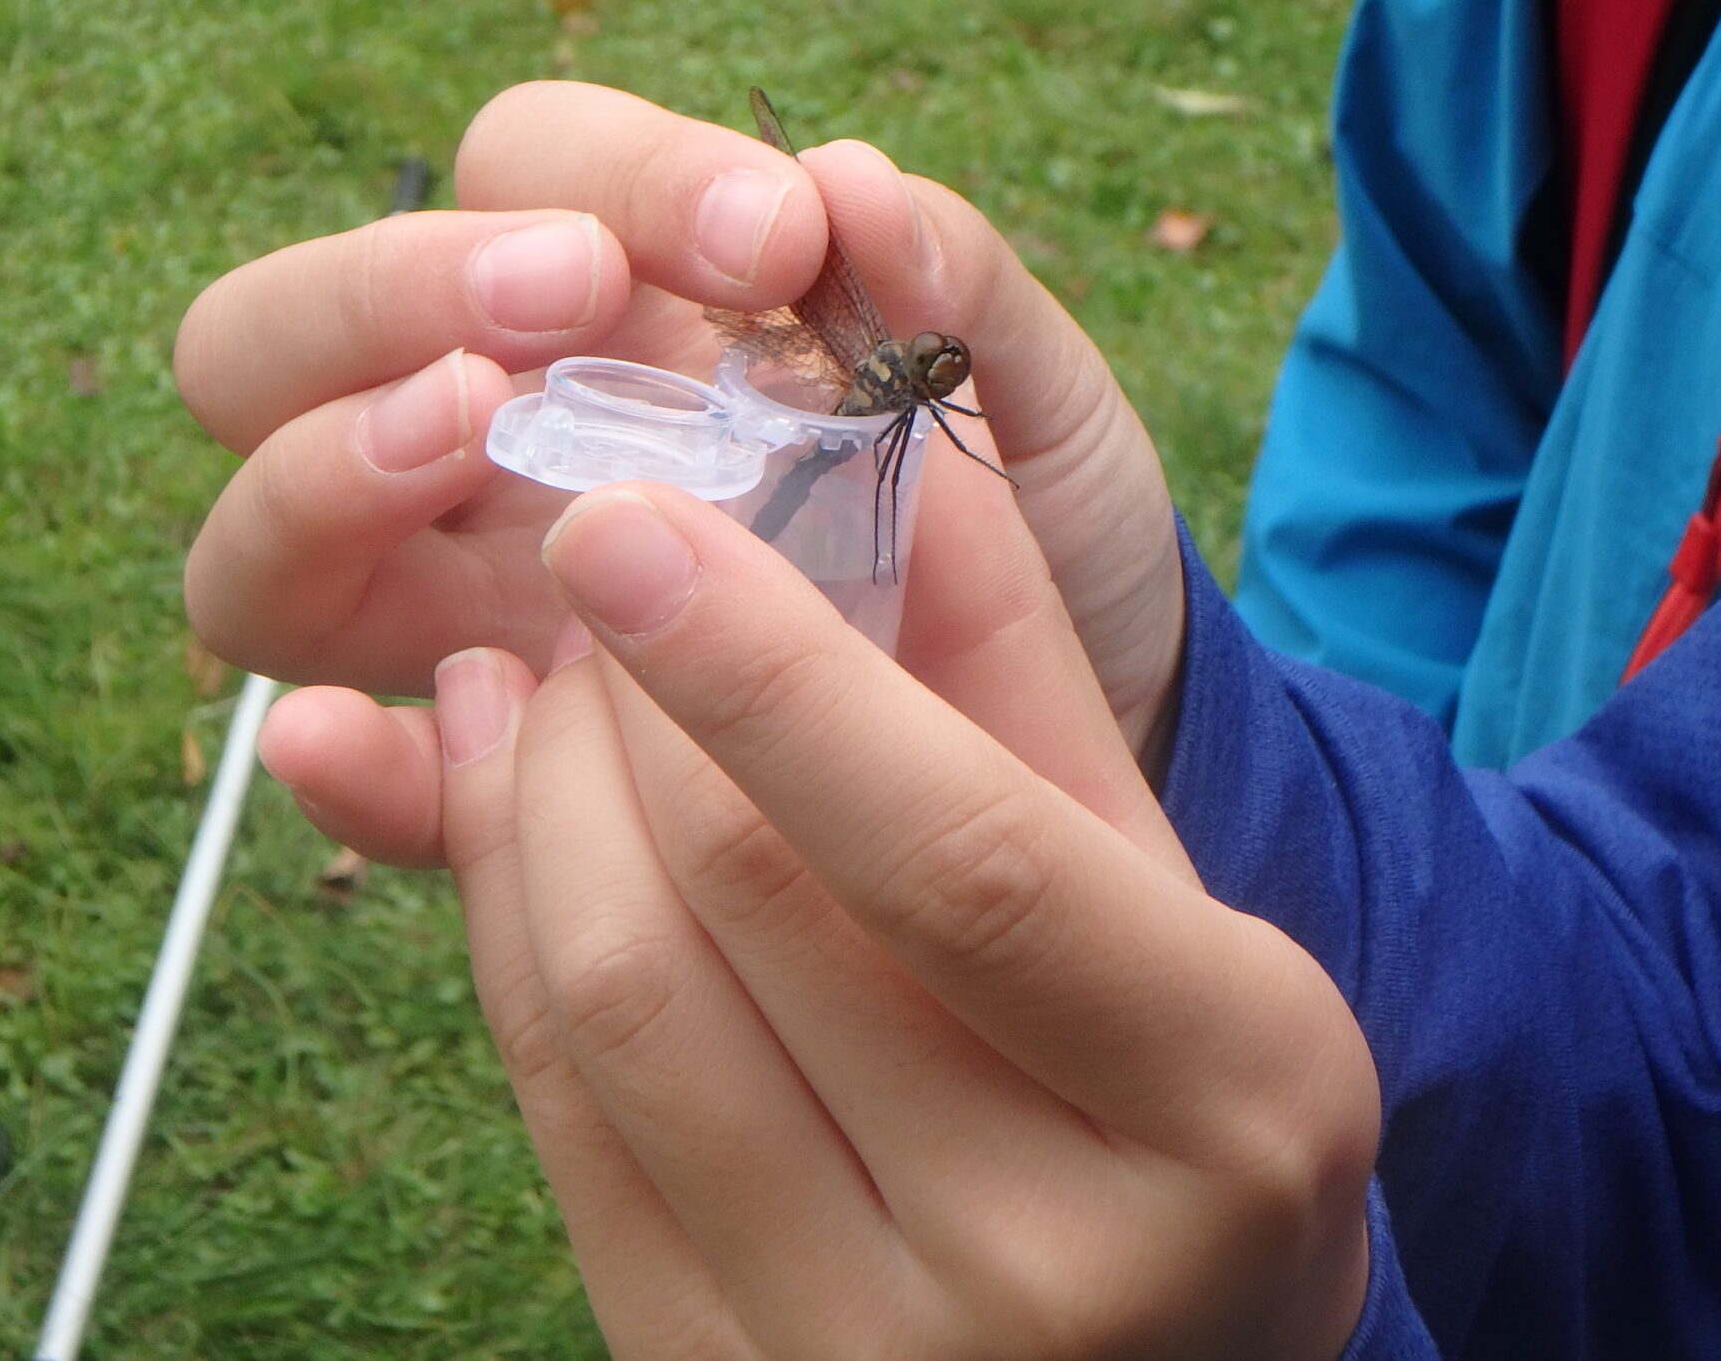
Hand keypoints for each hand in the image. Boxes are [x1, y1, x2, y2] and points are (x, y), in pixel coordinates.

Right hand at [176, 82, 1186, 768]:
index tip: (770, 235)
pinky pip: (369, 770)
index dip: (615, 173)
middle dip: (390, 286)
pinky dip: (339, 756)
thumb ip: (958, 287)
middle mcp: (487, 444)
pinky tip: (359, 742)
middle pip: (275, 332)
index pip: (516, 166)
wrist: (1089, 738)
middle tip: (568, 302)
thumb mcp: (1032, 403)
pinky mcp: (503, 780)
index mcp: (612, 304)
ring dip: (326, 471)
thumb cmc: (1031, 528)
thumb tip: (852, 184)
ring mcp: (461, 613)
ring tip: (464, 441)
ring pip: (261, 537)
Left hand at [267, 456, 1376, 1357]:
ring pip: (617, 1001)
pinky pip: (559, 1106)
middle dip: (630, 697)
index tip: (625, 514)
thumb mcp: (1171, 904)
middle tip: (588, 557)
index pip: (952, 856)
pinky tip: (500, 791)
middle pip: (747, 909)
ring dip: (538, 792)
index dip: (769, 672)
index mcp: (1220, 1107)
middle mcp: (1046, 1266)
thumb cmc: (1185, 1121)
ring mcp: (862, 1358)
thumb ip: (1027, 687)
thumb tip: (887, 450)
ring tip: (534, 670)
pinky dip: (506, 912)